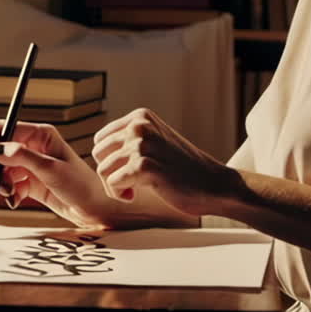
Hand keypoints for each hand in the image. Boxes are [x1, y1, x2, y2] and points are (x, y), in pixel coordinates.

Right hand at [0, 121, 114, 227]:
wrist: (94, 209)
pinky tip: (16, 201)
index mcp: (40, 135)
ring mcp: (30, 165)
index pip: (3, 127)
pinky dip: (9, 194)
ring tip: (10, 195)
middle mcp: (32, 147)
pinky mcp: (29, 182)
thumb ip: (22, 157)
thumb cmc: (80, 185)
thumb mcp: (51, 169)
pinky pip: (8, 185)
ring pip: (0, 170)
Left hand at [91, 108, 235, 217]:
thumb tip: (96, 149)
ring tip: (135, 191)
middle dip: (110, 173)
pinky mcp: (144, 166)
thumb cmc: (183, 170)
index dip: (111, 161)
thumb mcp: (155, 142)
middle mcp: (139, 125)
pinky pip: (112, 183)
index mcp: (141, 116)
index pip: (101, 140)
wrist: (214, 185)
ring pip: (102, 170)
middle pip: (98, 154)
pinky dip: (120, 195)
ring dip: (115, 187)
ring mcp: (142, 144)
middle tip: (131, 184)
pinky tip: (136, 196)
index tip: (130, 172)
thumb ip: (130, 139)